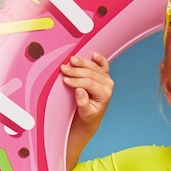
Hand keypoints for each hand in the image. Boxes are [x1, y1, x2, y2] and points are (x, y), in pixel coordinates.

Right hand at [61, 52, 113, 170]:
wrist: (92, 116)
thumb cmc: (88, 114)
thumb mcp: (85, 113)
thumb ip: (83, 103)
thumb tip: (79, 90)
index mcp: (105, 94)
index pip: (89, 84)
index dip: (77, 81)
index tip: (65, 79)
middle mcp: (108, 85)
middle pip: (91, 74)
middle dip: (76, 71)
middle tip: (63, 68)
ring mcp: (106, 79)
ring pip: (94, 67)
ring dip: (82, 62)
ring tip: (70, 60)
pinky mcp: (104, 75)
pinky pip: (103, 65)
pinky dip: (99, 59)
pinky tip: (93, 54)